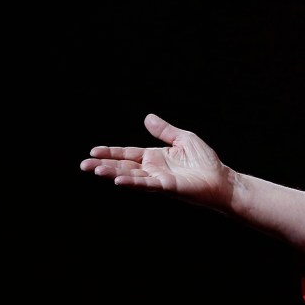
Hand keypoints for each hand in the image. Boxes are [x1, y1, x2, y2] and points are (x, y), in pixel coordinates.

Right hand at [80, 113, 233, 210]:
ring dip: (112, 173)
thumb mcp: (184, 139)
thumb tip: (147, 117)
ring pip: (130, 175)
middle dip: (103, 165)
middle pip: (123, 165)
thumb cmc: (205, 161)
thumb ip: (165, 131)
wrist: (221, 179)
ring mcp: (157, 179)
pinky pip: (146, 184)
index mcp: (155, 157)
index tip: (93, 151)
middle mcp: (153, 169)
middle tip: (83, 164)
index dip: (111, 152)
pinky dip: (132, 181)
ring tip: (94, 170)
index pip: (128, 154)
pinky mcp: (166, 187)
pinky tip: (118, 179)